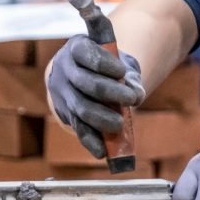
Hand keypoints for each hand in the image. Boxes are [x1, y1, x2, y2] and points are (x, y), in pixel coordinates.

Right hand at [46, 35, 145, 158]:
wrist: (85, 74)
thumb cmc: (108, 65)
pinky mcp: (66, 114)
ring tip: (119, 124)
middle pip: (86, 83)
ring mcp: (62, 93)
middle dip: (111, 92)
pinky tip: (102, 152)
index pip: (86, 53)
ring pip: (81, 108)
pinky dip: (91, 141)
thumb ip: (130, 75)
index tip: (121, 72)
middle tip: (131, 99)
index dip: (104, 64)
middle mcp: (64, 69)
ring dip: (102, 118)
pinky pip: (78, 129)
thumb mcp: (120, 62)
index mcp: (76, 47)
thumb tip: (137, 93)